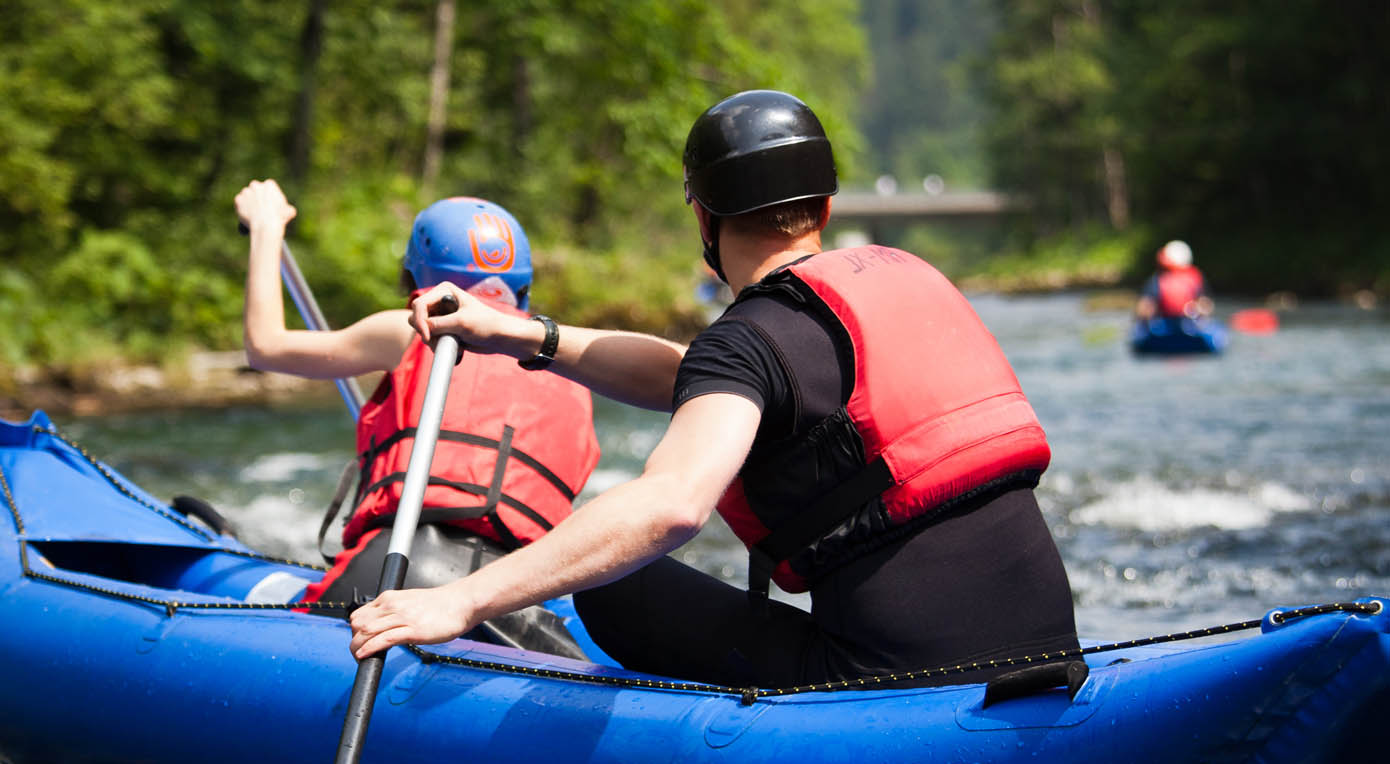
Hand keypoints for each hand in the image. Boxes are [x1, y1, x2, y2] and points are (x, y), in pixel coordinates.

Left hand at [234, 179, 296, 233]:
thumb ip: (287, 208)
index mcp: (269, 185)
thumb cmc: (279, 219)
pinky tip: (246, 214)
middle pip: (255, 188)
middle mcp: (256, 185)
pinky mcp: (238, 200)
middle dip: (257, 195)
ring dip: (248, 201)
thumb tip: (288, 210)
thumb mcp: (289, 212)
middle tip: (259, 206)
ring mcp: (246, 192)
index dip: (268, 195)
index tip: (269, 202)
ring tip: (252, 212)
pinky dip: (241, 208)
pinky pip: (239, 203)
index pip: (268, 187)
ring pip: (246, 195)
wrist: (265, 226)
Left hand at [348, 584, 474, 658]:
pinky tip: (364, 656)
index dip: (355, 630)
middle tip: (358, 651)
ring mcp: (402, 617)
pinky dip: (369, 649)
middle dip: (354, 639)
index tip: (359, 640)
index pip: (359, 613)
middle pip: (358, 623)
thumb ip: (394, 611)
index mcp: (390, 598)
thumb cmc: (440, 605)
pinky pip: (383, 640)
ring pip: (367, 632)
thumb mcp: (410, 601)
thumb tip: (383, 625)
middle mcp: (392, 605)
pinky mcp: (412, 630)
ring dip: (357, 647)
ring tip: (358, 657)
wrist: (461, 603)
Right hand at [408, 283, 515, 349]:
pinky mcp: (444, 328)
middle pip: (416, 316)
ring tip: (453, 343)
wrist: (499, 337)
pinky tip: (455, 346)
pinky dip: (438, 344)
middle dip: (425, 331)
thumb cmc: (486, 324)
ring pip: (422, 329)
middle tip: (436, 342)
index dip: (420, 321)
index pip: (419, 304)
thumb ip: (439, 324)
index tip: (427, 337)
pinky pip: (431, 338)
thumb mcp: (461, 323)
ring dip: (433, 340)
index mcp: (444, 290)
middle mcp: (440, 300)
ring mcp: (441, 315)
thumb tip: (422, 329)